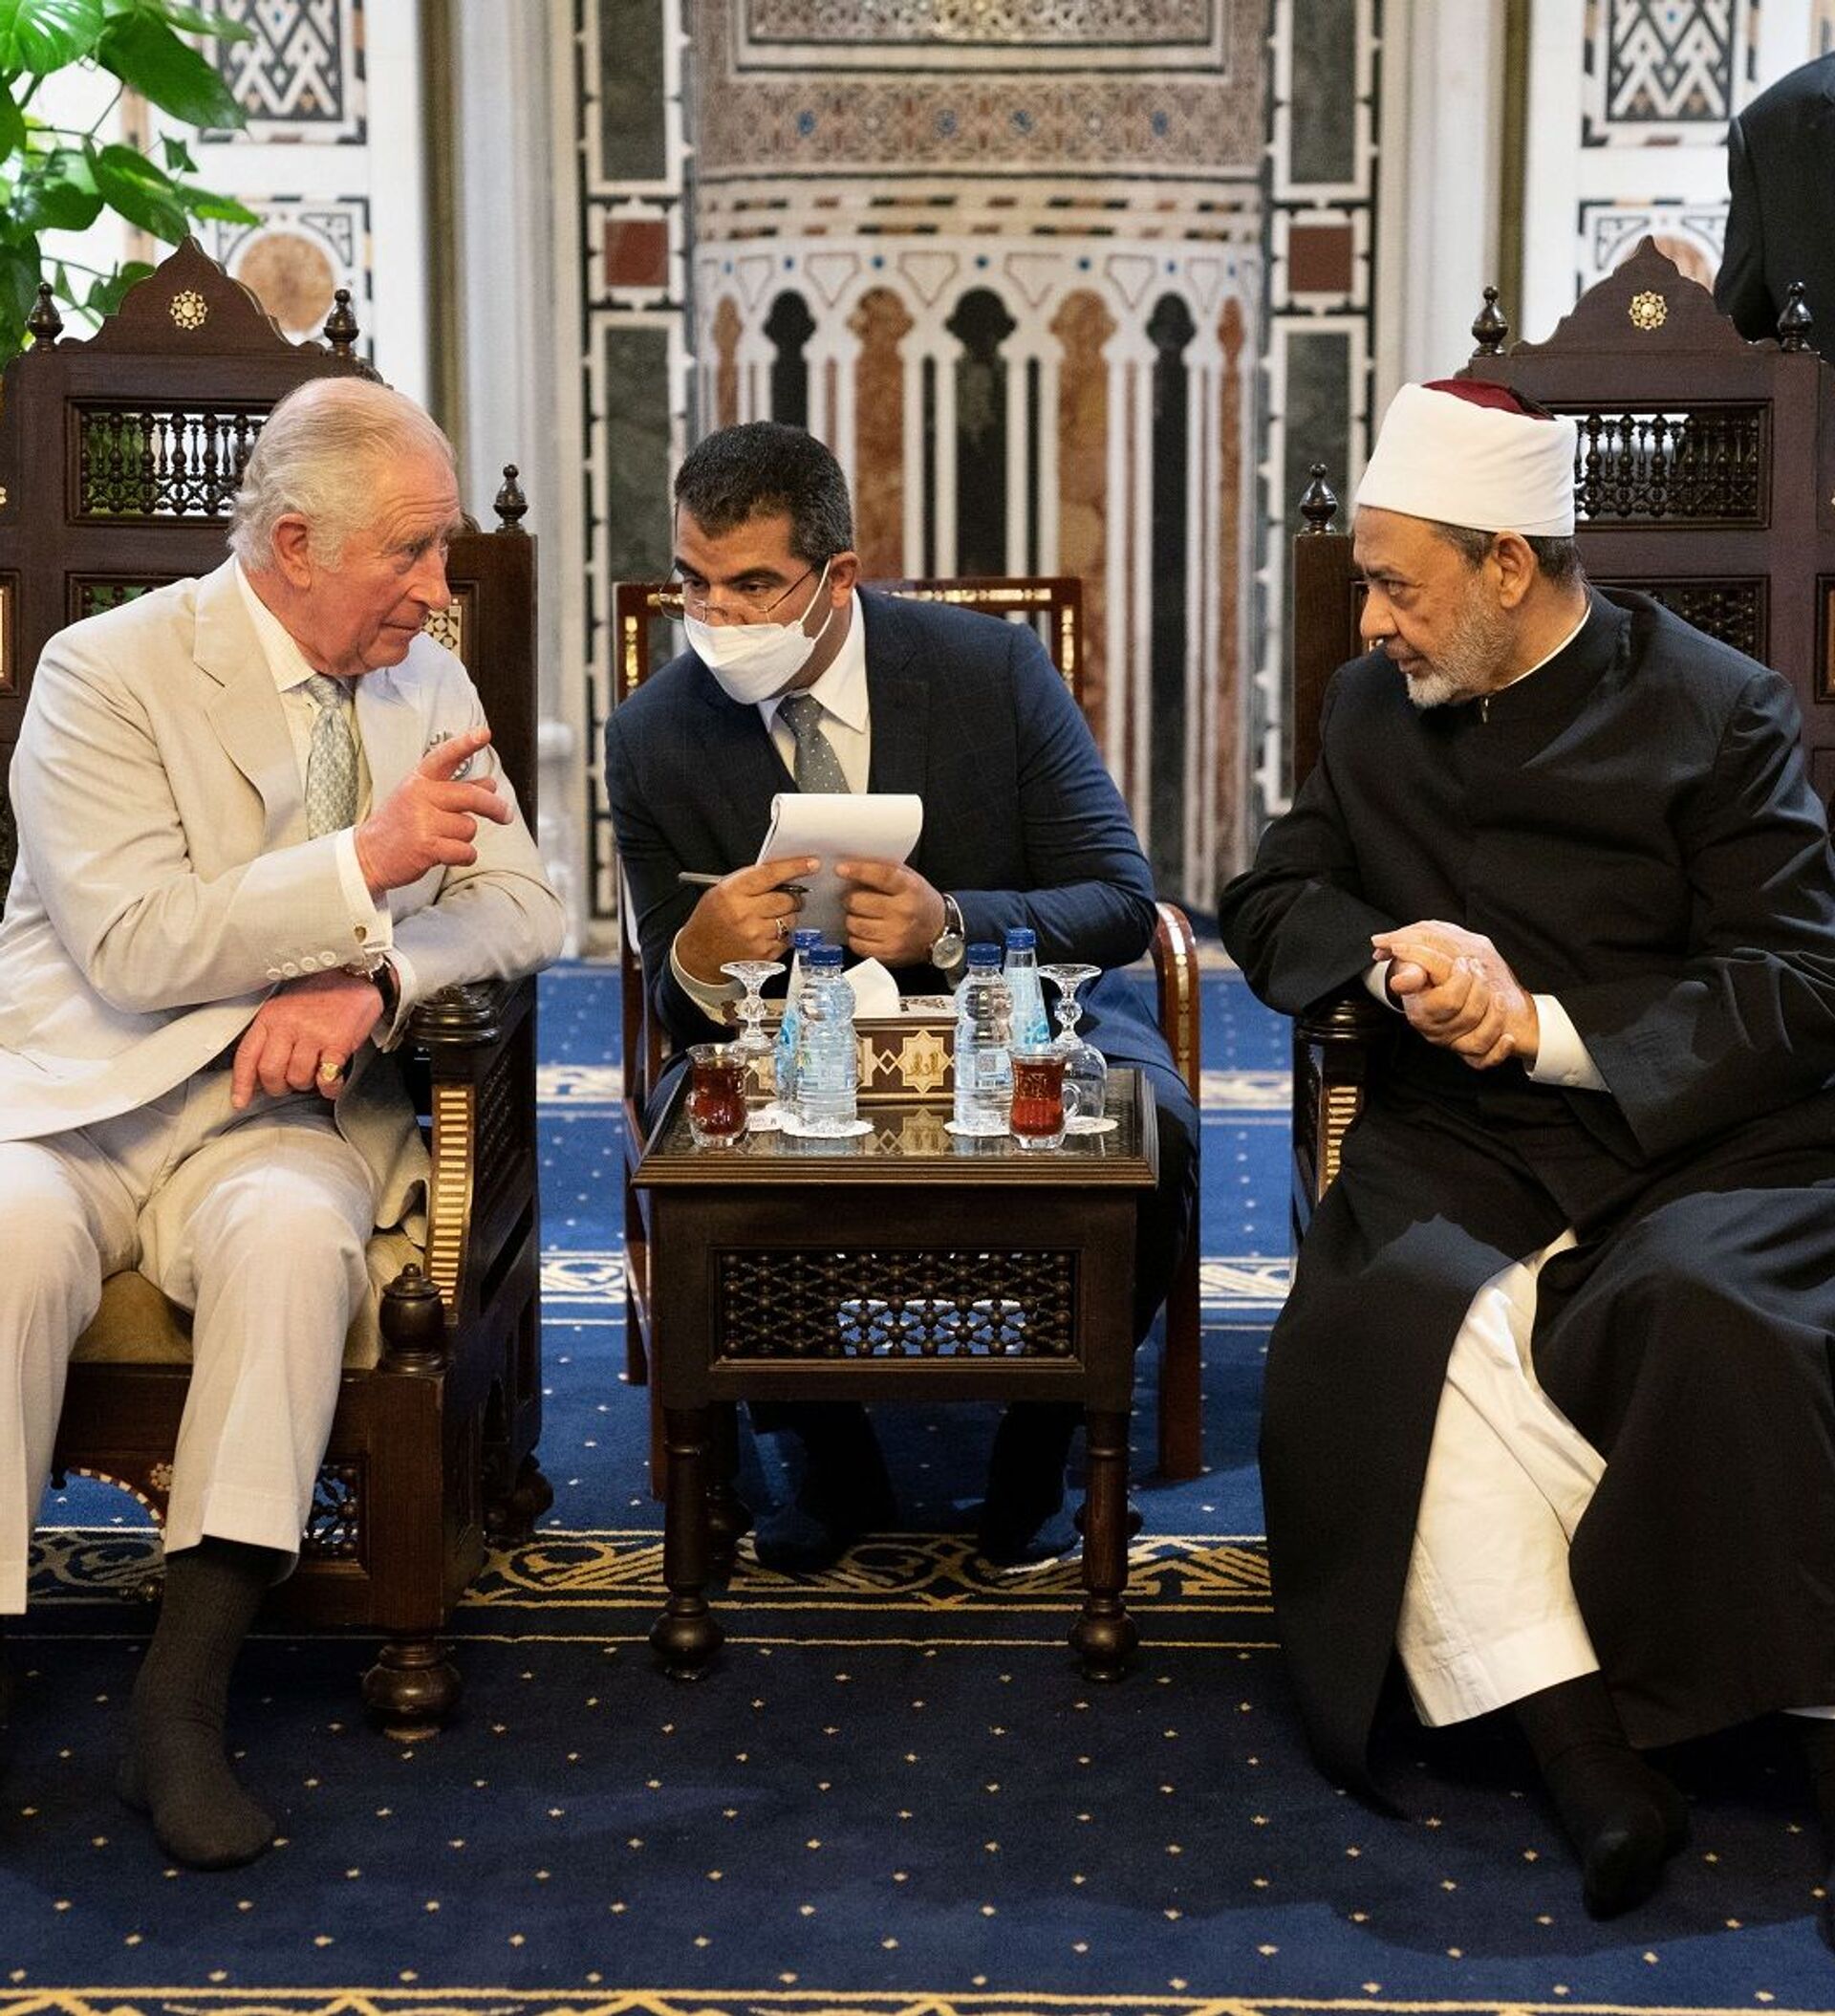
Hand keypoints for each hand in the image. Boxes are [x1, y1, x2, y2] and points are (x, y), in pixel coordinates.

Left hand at [231, 968, 384, 1109]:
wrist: (355, 977)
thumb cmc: (321, 995)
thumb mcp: (286, 1007)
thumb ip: (271, 1035)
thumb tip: (260, 1073)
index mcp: (270, 1016)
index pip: (247, 1056)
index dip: (241, 1084)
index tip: (240, 1101)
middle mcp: (288, 1024)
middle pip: (270, 1073)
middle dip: (278, 1088)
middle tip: (288, 1086)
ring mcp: (313, 1033)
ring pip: (298, 1078)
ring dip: (306, 1085)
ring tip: (314, 1075)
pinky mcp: (338, 1042)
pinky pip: (327, 1078)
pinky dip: (330, 1088)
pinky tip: (332, 1083)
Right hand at [354, 727, 511, 893]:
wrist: (368, 855)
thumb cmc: (399, 824)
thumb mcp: (421, 798)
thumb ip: (455, 789)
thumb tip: (491, 784)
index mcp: (420, 780)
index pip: (445, 756)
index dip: (466, 744)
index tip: (484, 734)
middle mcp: (421, 796)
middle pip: (472, 796)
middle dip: (494, 807)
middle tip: (506, 815)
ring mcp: (422, 821)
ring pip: (469, 827)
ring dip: (464, 837)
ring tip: (443, 839)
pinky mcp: (426, 846)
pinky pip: (465, 850)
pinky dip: (465, 856)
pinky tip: (449, 855)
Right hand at [675, 856, 818, 981]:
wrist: (700, 953)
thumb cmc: (711, 919)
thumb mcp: (722, 891)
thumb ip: (751, 880)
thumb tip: (784, 873)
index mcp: (732, 893)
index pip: (770, 875)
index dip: (795, 867)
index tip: (812, 863)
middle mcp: (744, 915)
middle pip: (787, 899)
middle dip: (793, 897)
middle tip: (787, 898)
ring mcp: (755, 937)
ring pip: (791, 920)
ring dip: (787, 916)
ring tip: (769, 918)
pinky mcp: (764, 954)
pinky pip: (787, 939)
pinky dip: (782, 934)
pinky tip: (765, 933)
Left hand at [836, 858, 945, 965]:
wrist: (939, 932)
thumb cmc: (920, 902)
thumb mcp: (910, 878)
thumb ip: (885, 869)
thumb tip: (853, 864)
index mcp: (910, 889)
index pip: (881, 875)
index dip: (858, 871)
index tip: (841, 869)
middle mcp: (904, 912)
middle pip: (860, 902)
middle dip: (850, 898)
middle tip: (853, 898)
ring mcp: (896, 935)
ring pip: (854, 924)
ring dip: (851, 918)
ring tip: (860, 915)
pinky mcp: (889, 953)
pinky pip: (857, 945)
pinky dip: (855, 937)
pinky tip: (865, 931)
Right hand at [1371, 919, 1539, 1070]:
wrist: (1426, 988)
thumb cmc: (1419, 972)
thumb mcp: (1410, 964)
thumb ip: (1409, 969)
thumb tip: (1401, 982)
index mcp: (1421, 1012)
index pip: (1449, 1000)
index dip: (1462, 979)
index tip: (1462, 961)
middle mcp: (1435, 1031)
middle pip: (1468, 1016)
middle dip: (1480, 988)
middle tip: (1477, 968)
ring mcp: (1453, 1043)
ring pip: (1479, 1039)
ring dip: (1495, 1014)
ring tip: (1495, 993)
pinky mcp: (1468, 1052)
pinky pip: (1484, 1061)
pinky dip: (1499, 1052)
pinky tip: (1509, 1038)